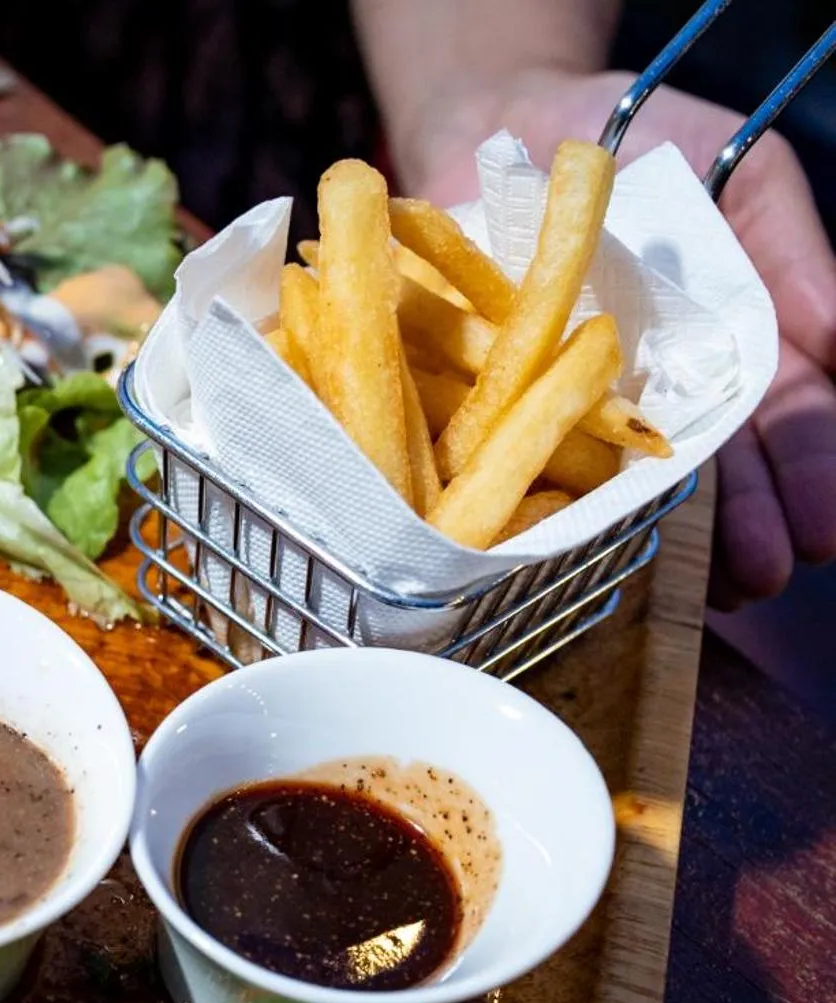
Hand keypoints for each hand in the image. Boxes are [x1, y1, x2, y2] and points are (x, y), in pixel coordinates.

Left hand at [394, 70, 835, 606]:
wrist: (504, 119)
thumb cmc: (640, 138)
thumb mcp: (742, 175)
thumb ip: (791, 248)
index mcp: (722, 346)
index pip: (782, 419)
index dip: (808, 469)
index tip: (824, 524)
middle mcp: (654, 387)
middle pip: (714, 468)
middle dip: (750, 526)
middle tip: (771, 574)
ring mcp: (576, 399)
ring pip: (631, 484)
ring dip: (675, 540)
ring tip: (714, 587)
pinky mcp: (495, 400)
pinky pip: (525, 460)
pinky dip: (559, 508)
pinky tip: (591, 551)